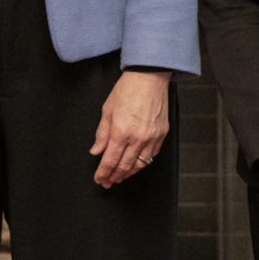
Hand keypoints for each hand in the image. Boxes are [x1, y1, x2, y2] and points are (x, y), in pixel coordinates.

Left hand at [90, 70, 170, 187]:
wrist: (149, 77)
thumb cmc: (128, 89)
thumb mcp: (107, 110)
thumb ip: (101, 134)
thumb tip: (96, 150)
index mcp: (121, 131)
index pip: (110, 160)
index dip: (103, 172)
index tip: (99, 178)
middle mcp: (137, 137)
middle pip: (124, 166)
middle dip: (114, 177)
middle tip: (107, 182)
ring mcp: (151, 137)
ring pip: (140, 165)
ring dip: (128, 173)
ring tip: (120, 177)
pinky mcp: (161, 134)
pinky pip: (152, 156)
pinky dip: (142, 164)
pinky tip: (136, 165)